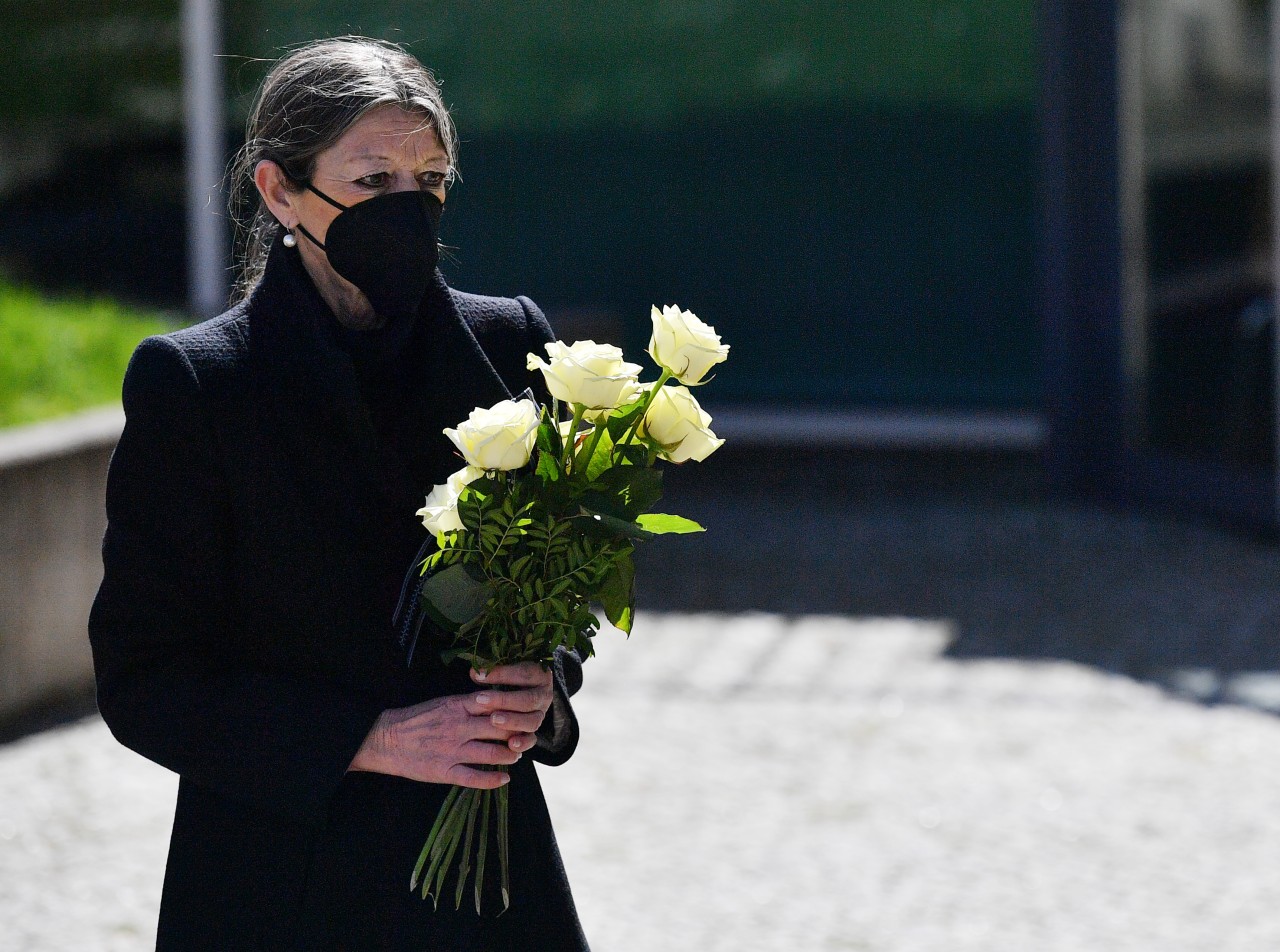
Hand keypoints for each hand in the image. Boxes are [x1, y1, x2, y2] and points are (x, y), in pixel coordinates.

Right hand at [348, 662, 553, 787]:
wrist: (385, 738)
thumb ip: (468, 704)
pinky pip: (474, 778)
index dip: (514, 711)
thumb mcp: (443, 702)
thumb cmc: (416, 719)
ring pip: (492, 753)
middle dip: (517, 734)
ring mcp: (452, 750)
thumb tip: (495, 703)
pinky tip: (504, 779)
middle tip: (526, 737)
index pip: (496, 705)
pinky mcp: (444, 771)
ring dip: (510, 755)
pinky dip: (493, 779)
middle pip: (500, 729)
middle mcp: (458, 727)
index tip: (524, 714)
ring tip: (516, 755)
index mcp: (458, 706)